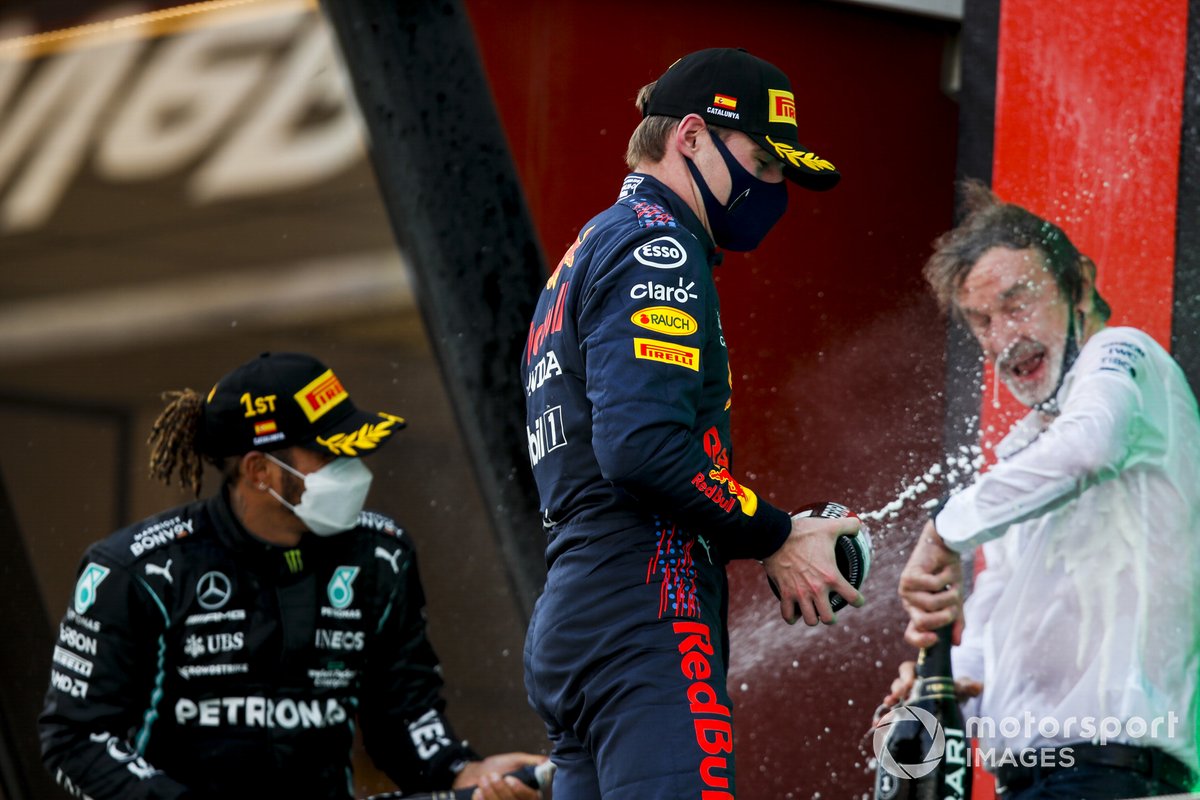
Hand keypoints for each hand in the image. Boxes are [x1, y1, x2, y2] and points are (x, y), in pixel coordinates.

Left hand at [453, 753, 547, 799]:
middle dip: (502, 789)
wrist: (477, 773)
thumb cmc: (498, 767)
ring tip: (483, 780)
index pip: (532, 797)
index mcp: (529, 793)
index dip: (521, 790)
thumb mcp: (516, 760)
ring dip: (491, 793)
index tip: (509, 779)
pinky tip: (478, 791)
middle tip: (492, 776)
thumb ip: (532, 762)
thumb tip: (547, 762)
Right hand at [762, 513, 864, 625]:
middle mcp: (816, 589)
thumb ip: (848, 525)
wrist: (776, 536)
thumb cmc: (803, 532)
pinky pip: (788, 615)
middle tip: (830, 611)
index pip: (852, 597)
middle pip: (829, 618)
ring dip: (813, 617)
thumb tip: (858, 525)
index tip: (857, 600)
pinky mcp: (784, 593)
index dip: (858, 600)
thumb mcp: (829, 526)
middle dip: (831, 617)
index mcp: (831, 576)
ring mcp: (799, 593)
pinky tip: (795, 613)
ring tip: (813, 612)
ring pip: (810, 620)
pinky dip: (792, 617)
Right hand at [874, 660, 982, 722]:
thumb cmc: (952, 690)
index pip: (907, 669)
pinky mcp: (902, 712)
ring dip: (890, 702)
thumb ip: (966, 686)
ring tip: (888, 707)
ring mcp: (904, 698)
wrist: (950, 704)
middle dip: (897, 689)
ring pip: (893, 697)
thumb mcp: (959, 688)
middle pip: (898, 683)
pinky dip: (882, 717)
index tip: (910, 683)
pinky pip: (889, 713)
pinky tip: (877, 725)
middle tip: (898, 696)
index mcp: (919, 672)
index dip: (907, 675)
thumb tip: (978, 686)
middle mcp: (908, 684)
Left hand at [898, 521, 963, 646]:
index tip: (936, 639)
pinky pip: (932, 587)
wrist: (944, 546)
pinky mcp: (909, 577)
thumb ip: (955, 620)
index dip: (922, 641)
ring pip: (931, 605)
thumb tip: (958, 643)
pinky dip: (945, 579)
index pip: (912, 634)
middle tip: (954, 605)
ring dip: (949, 595)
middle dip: (944, 617)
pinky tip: (944, 570)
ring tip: (951, 584)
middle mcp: (910, 602)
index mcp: (918, 611)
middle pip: (922, 623)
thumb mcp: (954, 600)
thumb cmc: (947, 573)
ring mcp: (906, 590)